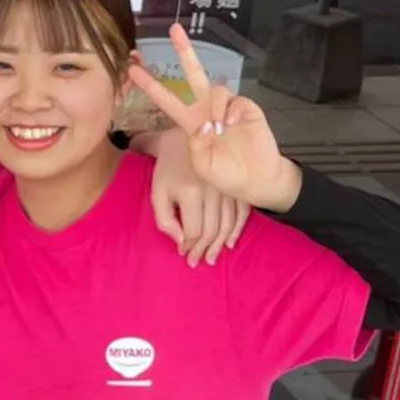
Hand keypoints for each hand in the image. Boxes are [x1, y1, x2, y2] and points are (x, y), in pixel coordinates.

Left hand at [129, 24, 300, 214]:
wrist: (255, 180)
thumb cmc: (225, 174)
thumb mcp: (202, 166)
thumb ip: (196, 147)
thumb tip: (201, 126)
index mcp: (190, 122)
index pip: (166, 99)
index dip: (150, 85)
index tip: (132, 70)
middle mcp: (207, 109)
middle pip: (194, 74)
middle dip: (184, 51)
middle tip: (174, 30)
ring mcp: (227, 107)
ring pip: (215, 88)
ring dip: (213, 107)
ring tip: (218, 128)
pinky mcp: (247, 108)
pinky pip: (235, 100)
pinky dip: (230, 111)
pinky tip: (231, 125)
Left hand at [144, 128, 249, 266]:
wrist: (186, 137)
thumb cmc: (166, 166)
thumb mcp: (157, 191)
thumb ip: (165, 218)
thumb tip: (181, 241)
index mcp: (191, 192)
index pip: (195, 229)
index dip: (189, 246)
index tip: (183, 255)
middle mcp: (213, 191)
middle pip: (212, 230)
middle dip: (204, 250)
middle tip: (197, 262)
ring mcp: (228, 188)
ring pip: (228, 224)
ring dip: (221, 244)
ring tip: (212, 258)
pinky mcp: (235, 186)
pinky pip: (242, 212)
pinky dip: (238, 229)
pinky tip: (231, 243)